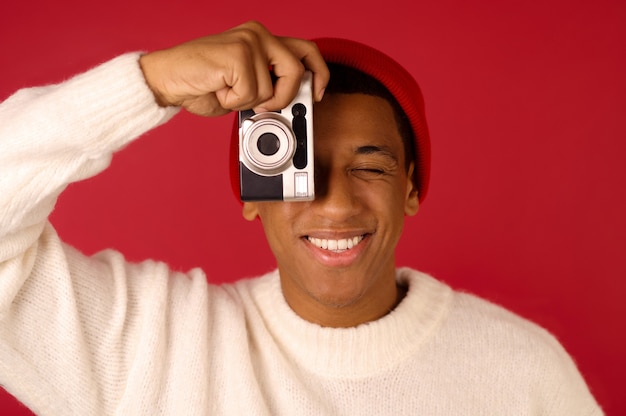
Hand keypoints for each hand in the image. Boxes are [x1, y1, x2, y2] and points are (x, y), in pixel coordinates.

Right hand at [139, 21, 328, 116]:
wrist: (167, 80)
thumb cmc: (203, 84)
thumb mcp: (245, 86)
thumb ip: (269, 86)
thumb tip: (292, 103)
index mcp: (263, 39)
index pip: (306, 50)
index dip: (319, 73)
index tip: (318, 94)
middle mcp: (258, 35)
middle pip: (297, 69)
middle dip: (285, 95)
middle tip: (265, 105)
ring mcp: (248, 42)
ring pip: (270, 89)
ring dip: (248, 102)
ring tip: (227, 92)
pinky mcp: (237, 54)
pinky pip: (250, 93)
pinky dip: (233, 102)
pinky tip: (218, 90)